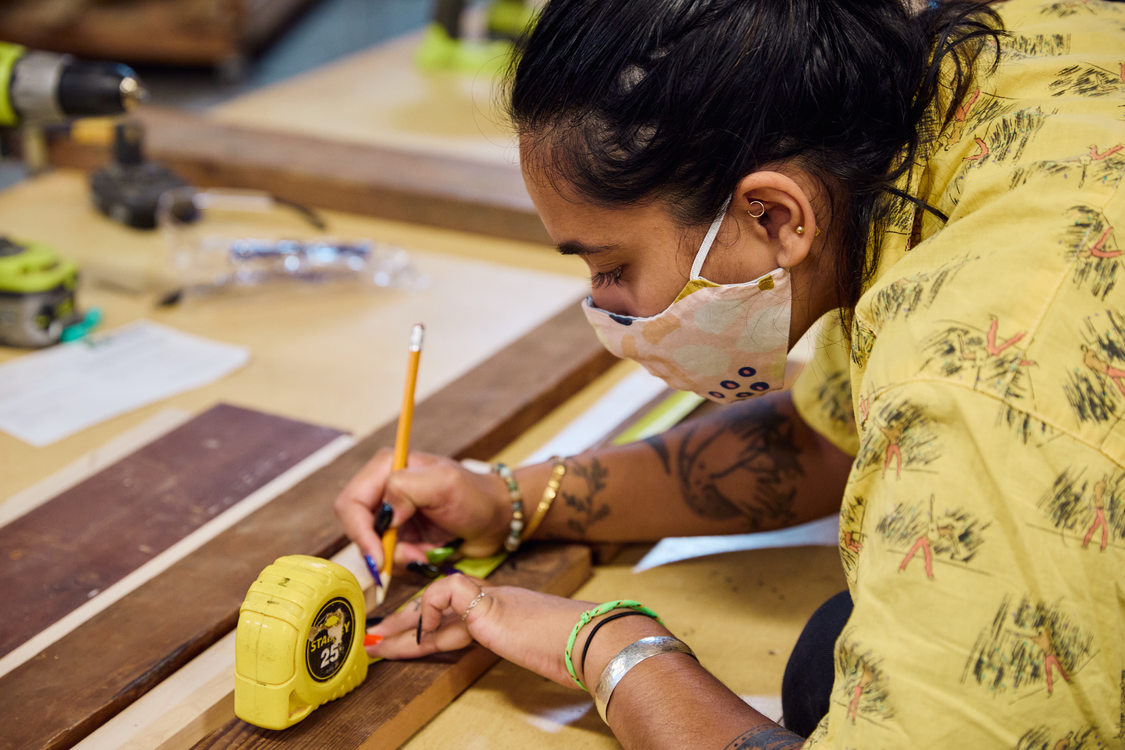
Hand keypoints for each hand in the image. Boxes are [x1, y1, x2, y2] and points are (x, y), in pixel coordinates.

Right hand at [333, 449, 510, 568]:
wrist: (498, 519)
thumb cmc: (477, 496)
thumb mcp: (445, 483)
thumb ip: (407, 488)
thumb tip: (383, 512)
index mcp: (387, 467)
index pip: (351, 502)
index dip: (359, 531)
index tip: (378, 556)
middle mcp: (384, 489)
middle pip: (356, 527)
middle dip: (381, 549)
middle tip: (413, 556)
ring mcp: (392, 514)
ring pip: (372, 547)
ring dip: (398, 557)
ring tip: (426, 554)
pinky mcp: (401, 535)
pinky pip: (389, 557)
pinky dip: (406, 562)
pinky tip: (427, 555)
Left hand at [367, 575, 598, 687]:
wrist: (590, 639)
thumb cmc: (574, 650)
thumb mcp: (538, 652)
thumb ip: (522, 650)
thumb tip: (532, 661)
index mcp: (506, 613)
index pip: (459, 618)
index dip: (430, 629)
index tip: (407, 644)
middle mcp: (496, 601)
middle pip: (441, 608)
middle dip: (407, 625)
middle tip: (379, 638)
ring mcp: (491, 599)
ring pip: (435, 602)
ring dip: (403, 625)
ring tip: (378, 642)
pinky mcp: (486, 604)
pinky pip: (444, 593)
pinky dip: (428, 612)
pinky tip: (420, 635)